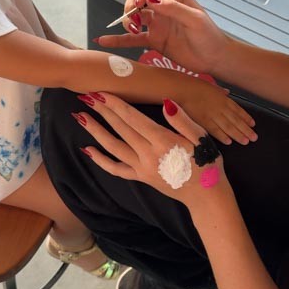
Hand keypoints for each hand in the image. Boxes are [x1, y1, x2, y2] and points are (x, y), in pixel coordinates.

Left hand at [75, 92, 229, 206]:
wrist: (206, 196)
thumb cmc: (207, 163)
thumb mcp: (201, 138)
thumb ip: (182, 120)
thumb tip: (166, 102)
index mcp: (162, 141)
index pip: (133, 118)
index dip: (116, 104)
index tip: (101, 92)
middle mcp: (147, 154)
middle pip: (120, 129)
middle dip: (102, 111)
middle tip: (86, 96)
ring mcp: (141, 168)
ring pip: (113, 147)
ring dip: (95, 131)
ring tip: (81, 118)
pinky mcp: (140, 178)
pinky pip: (116, 169)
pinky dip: (100, 160)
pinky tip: (87, 150)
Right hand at [97, 0, 228, 75]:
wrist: (214, 60)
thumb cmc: (210, 36)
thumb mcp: (195, 19)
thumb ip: (173, 9)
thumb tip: (151, 0)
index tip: (138, 2)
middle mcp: (162, 8)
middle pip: (137, 0)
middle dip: (130, 6)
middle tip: (133, 18)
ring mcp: (156, 24)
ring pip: (133, 17)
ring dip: (127, 20)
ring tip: (133, 29)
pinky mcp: (153, 41)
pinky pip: (132, 39)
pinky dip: (119, 40)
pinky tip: (105, 40)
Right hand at [174, 78, 255, 144]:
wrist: (183, 89)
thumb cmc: (195, 85)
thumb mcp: (211, 85)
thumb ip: (220, 91)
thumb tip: (227, 92)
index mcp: (223, 98)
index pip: (238, 109)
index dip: (246, 118)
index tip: (253, 124)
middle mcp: (220, 107)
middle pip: (236, 120)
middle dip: (246, 129)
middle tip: (254, 137)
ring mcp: (213, 114)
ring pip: (228, 126)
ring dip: (238, 135)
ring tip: (245, 141)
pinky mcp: (204, 121)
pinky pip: (215, 130)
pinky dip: (222, 136)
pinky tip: (229, 141)